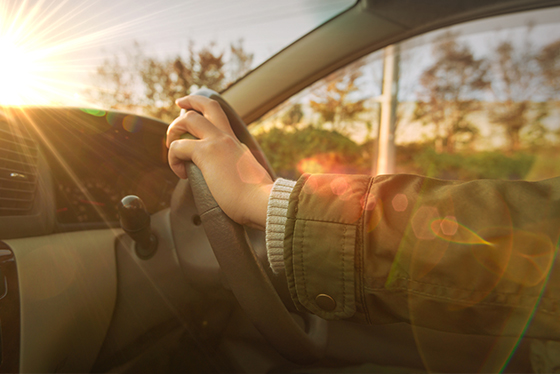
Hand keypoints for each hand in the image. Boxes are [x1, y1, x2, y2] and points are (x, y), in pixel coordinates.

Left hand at [166, 95, 272, 229]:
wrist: (262, 202)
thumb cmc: (257, 199)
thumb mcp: (250, 179)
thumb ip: (241, 174)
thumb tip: (237, 181)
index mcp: (237, 144)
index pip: (220, 119)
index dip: (205, 115)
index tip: (195, 118)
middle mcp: (227, 138)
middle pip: (209, 105)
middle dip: (190, 102)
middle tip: (179, 104)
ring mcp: (217, 142)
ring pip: (189, 118)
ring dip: (174, 130)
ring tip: (171, 146)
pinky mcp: (206, 153)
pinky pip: (178, 146)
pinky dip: (173, 158)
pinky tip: (181, 173)